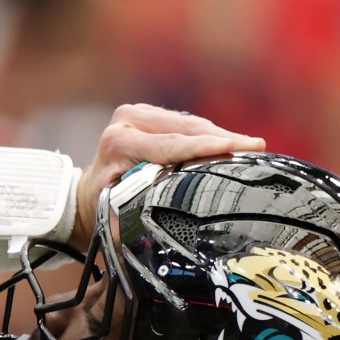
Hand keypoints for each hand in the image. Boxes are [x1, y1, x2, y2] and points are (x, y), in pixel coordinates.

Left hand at [70, 104, 265, 246]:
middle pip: (186, 128)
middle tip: (257, 146)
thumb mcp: (115, 215)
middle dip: (223, 137)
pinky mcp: (147, 115)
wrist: (81, 197)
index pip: (173, 144)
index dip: (208, 146)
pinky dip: (205, 135)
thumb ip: (139, 214)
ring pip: (188, 123)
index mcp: (119, 142)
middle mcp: (127, 120)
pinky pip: (184, 124)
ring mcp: (136, 114)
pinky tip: (228, 146)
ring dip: (218, 135)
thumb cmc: (99, 210)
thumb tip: (167, 226)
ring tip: (250, 146)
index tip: (239, 146)